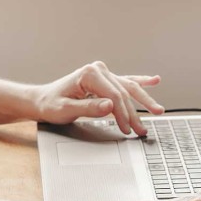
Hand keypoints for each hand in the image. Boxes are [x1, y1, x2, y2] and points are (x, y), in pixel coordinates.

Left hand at [32, 60, 163, 135]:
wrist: (42, 100)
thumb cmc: (51, 105)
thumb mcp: (65, 110)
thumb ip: (88, 108)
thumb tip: (110, 106)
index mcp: (89, 74)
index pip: (115, 96)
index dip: (123, 114)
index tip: (127, 130)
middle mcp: (98, 70)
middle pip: (124, 92)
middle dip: (135, 112)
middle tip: (143, 130)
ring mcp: (102, 73)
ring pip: (128, 87)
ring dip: (143, 100)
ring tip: (158, 111)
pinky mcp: (104, 80)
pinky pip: (125, 81)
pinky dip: (140, 81)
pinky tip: (154, 80)